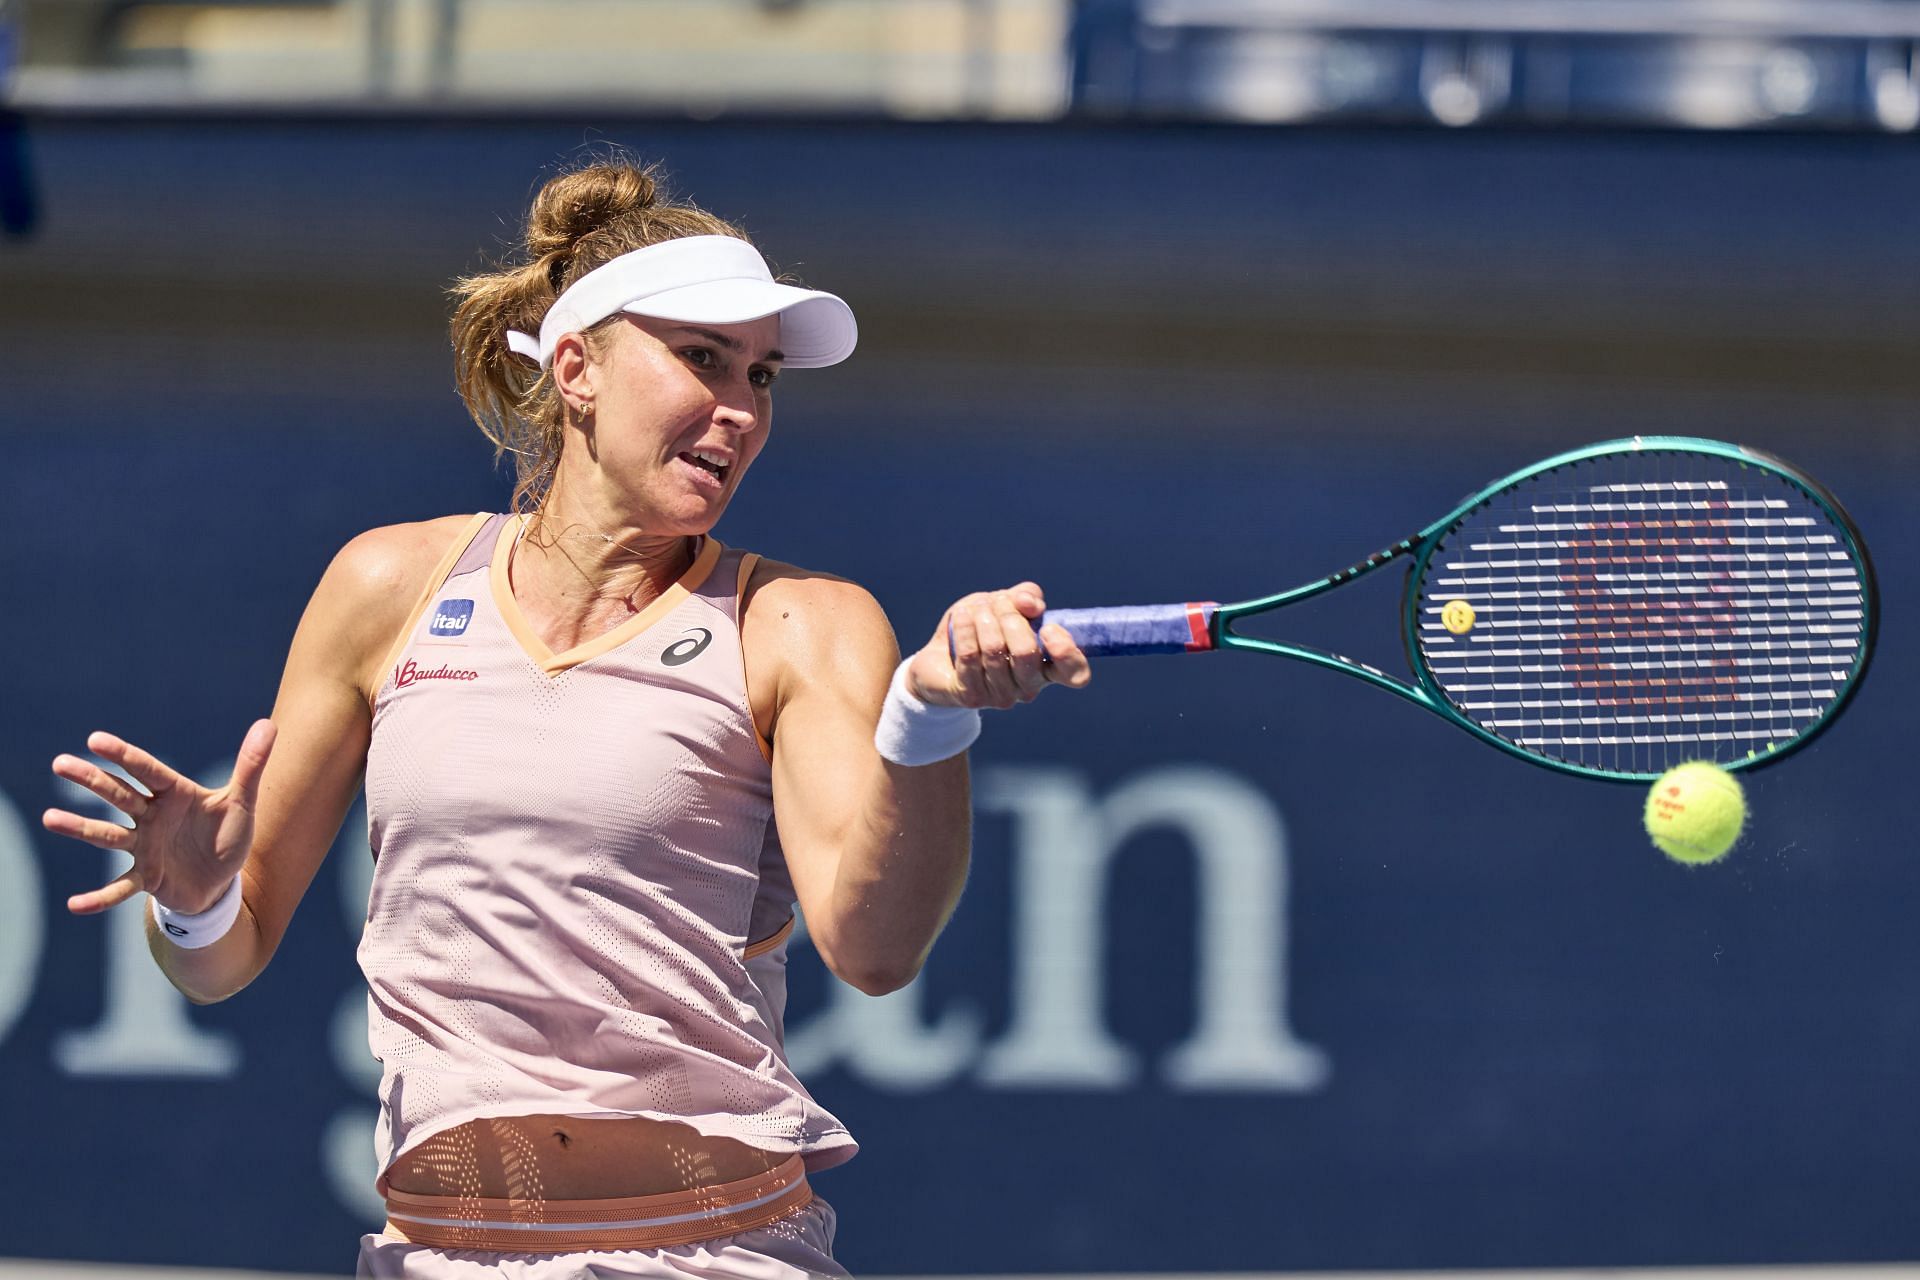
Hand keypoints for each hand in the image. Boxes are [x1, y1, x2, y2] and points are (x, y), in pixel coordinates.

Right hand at [43, 720, 276, 916]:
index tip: (95, 740)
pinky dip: (99, 898)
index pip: (147, 770)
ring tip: (50, 818)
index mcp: (174, 794)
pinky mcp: (146, 878)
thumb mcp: (243, 802)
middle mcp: (152, 817)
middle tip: (60, 763)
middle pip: (118, 795)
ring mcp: (144, 847)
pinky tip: (75, 905)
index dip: (124, 755)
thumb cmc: (227, 835)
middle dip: (91, 780)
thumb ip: (252, 766)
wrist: (222, 881)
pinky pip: (119, 888)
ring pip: (108, 835)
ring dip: (80, 828)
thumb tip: (268, 724)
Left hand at [908, 582, 1091, 710]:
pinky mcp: (972, 696)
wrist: (939, 657)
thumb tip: (1030, 604)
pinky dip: (965, 627)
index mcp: (1047, 667)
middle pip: (1026, 651)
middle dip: (1008, 615)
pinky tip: (960, 617)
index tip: (1050, 628)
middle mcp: (1029, 687)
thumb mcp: (1006, 604)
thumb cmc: (982, 629)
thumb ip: (1025, 597)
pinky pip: (970, 655)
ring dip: (983, 618)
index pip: (1075, 674)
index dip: (1067, 652)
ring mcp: (1001, 696)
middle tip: (997, 604)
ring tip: (976, 609)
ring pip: (995, 649)